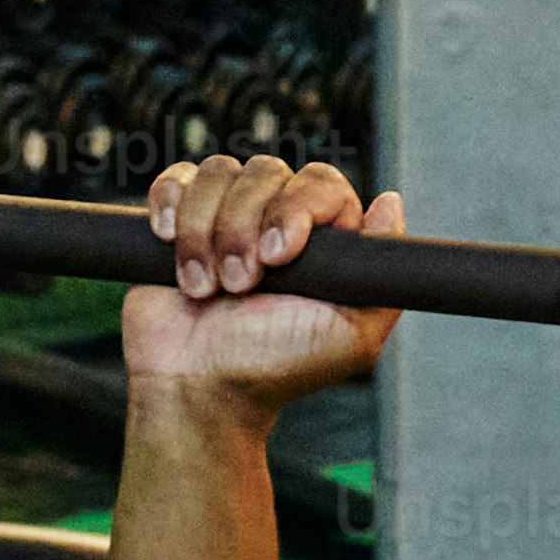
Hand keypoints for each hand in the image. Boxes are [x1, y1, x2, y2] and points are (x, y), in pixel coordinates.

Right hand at [121, 153, 402, 412]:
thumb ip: (381, 278)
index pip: (323, 183)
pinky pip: (177, 179)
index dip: (297, 208)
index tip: (278, 257)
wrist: (200, 386)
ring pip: (219, 174)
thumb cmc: (274, 368)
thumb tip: (390, 202)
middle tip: (240, 286)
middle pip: (266, 172)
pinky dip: (170, 204)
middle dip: (244, 228)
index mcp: (325, 241)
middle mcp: (279, 219)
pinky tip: (168, 242)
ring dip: (205, 233)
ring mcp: (229, 215)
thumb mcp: (350, 338)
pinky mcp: (180, 218)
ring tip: (205, 288)